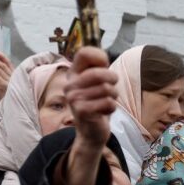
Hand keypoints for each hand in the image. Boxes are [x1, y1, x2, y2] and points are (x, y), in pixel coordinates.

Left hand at [0, 52, 13, 105]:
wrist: (8, 109)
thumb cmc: (5, 100)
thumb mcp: (5, 88)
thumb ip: (1, 80)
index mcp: (16, 78)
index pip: (10, 66)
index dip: (3, 58)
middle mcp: (14, 79)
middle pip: (4, 66)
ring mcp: (10, 82)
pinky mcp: (4, 85)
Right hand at [63, 47, 117, 184]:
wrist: (91, 131)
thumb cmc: (97, 103)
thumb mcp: (97, 82)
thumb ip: (99, 67)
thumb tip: (102, 60)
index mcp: (73, 74)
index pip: (84, 53)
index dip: (99, 56)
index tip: (104, 65)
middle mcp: (70, 85)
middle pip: (99, 73)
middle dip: (113, 80)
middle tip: (112, 87)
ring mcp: (74, 98)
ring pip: (107, 89)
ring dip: (113, 96)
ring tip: (106, 101)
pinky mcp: (81, 111)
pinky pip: (108, 103)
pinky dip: (112, 108)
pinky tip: (104, 112)